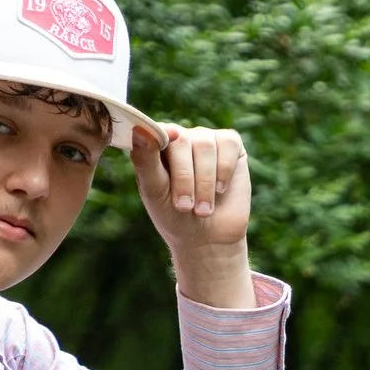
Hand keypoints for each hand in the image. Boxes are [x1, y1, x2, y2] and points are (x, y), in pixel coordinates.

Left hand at [132, 121, 254, 308]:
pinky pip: (228, 143)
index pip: (155, 132)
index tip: (164, 149)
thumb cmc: (174, 216)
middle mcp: (181, 136)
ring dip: (205, 183)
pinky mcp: (230, 145)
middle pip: (182, 140)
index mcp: (155, 143)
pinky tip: (220, 189)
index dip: (159, 140)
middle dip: (184, 178)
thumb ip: (145, 160)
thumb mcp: (154, 191)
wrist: (208, 238)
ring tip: (202, 209)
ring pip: (206, 145)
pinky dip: (224, 171)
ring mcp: (206, 138)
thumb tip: (139, 130)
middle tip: (184, 207)